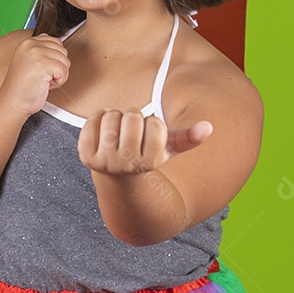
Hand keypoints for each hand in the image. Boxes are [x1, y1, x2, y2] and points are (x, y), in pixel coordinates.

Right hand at [0, 34, 70, 118]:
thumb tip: (59, 46)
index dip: (54, 59)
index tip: (41, 70)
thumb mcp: (30, 61)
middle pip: (63, 51)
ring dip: (58, 75)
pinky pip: (64, 71)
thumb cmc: (23, 87)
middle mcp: (31, 44)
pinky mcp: (43, 64)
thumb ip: (42, 51)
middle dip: (57, 67)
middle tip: (41, 77)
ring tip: (42, 81)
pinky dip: (58, 82)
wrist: (13, 102)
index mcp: (28, 42)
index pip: (56, 42)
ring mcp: (37, 53)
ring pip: (65, 61)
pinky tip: (44, 85)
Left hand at [78, 108, 212, 174]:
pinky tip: (104, 130)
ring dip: (116, 117)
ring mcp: (104, 161)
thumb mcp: (169, 149)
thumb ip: (188, 138)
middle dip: (133, 117)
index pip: (155, 124)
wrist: (117, 176)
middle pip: (131, 116)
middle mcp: (126, 165)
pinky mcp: (85, 155)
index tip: (148, 138)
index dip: (152, 124)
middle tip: (131, 131)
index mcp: (150, 164)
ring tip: (118, 131)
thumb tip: (208, 127)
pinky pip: (92, 120)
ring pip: (111, 116)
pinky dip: (98, 118)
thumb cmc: (146, 155)